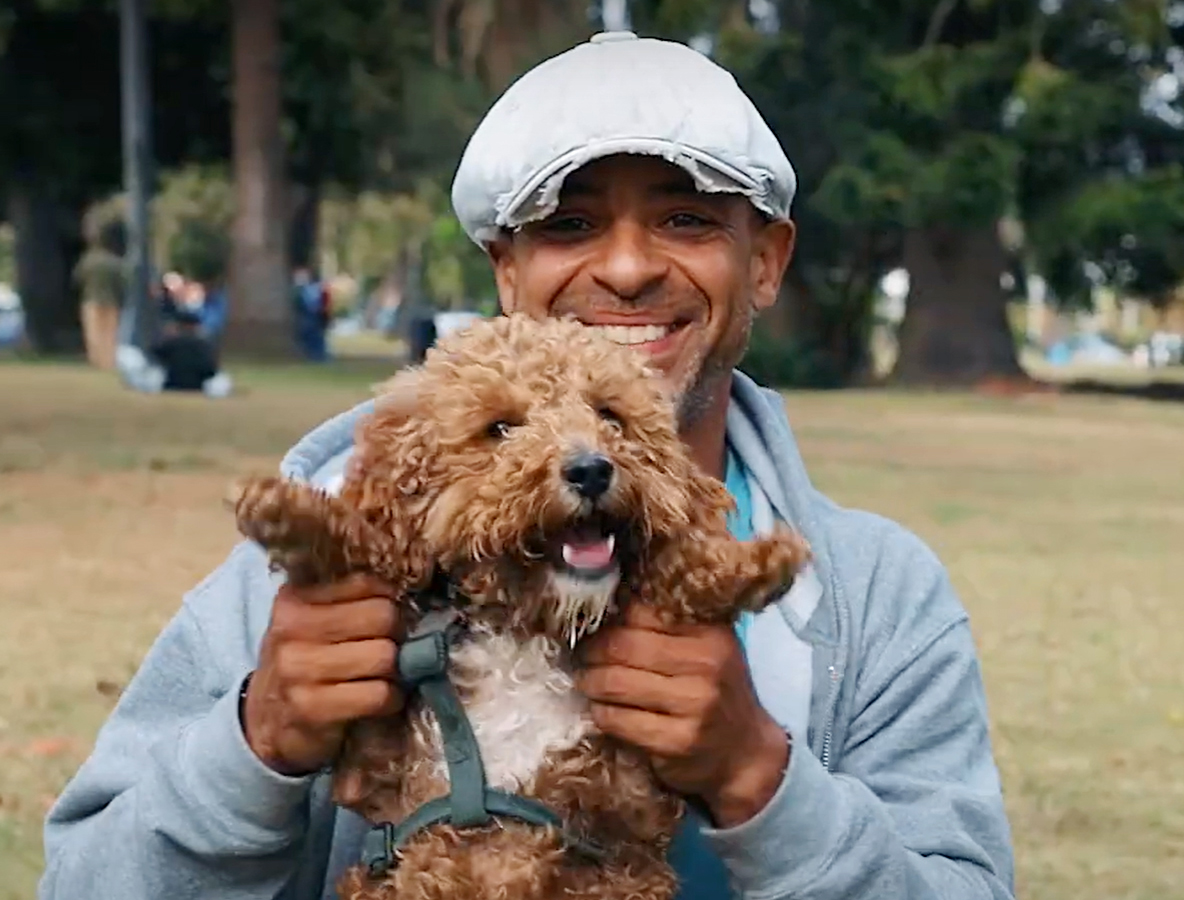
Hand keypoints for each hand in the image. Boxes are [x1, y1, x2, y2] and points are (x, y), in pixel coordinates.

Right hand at [242, 574, 404, 775]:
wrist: (264, 722)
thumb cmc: (302, 664)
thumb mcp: (310, 622)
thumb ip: (349, 600)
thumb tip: (406, 591)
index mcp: (295, 599)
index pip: (367, 584)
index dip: (390, 602)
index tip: (387, 621)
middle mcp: (292, 629)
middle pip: (383, 617)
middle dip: (396, 635)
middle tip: (389, 650)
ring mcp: (299, 669)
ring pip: (384, 655)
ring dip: (396, 671)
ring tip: (383, 676)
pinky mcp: (312, 708)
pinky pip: (379, 694)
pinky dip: (391, 699)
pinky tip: (380, 701)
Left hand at [576, 605, 789, 827]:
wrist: (746, 753)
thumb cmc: (718, 692)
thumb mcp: (707, 649)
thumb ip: (669, 626)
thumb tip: (614, 601)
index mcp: (711, 635)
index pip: (642, 612)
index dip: (611, 619)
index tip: (596, 627)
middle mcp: (706, 666)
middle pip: (623, 645)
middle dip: (592, 650)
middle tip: (583, 656)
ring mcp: (693, 705)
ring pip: (615, 682)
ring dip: (590, 681)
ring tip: (587, 681)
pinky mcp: (676, 742)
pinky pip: (618, 720)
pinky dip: (601, 712)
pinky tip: (602, 710)